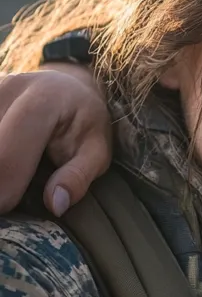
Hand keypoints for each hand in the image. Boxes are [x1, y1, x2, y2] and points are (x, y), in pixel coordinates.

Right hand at [0, 67, 110, 216]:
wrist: (67, 88)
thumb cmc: (83, 123)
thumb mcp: (97, 149)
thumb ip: (78, 177)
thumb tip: (54, 205)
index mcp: (43, 99)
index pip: (8, 153)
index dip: (3, 190)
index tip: (7, 209)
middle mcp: (8, 89)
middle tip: (8, 202)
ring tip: (10, 177)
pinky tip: (6, 164)